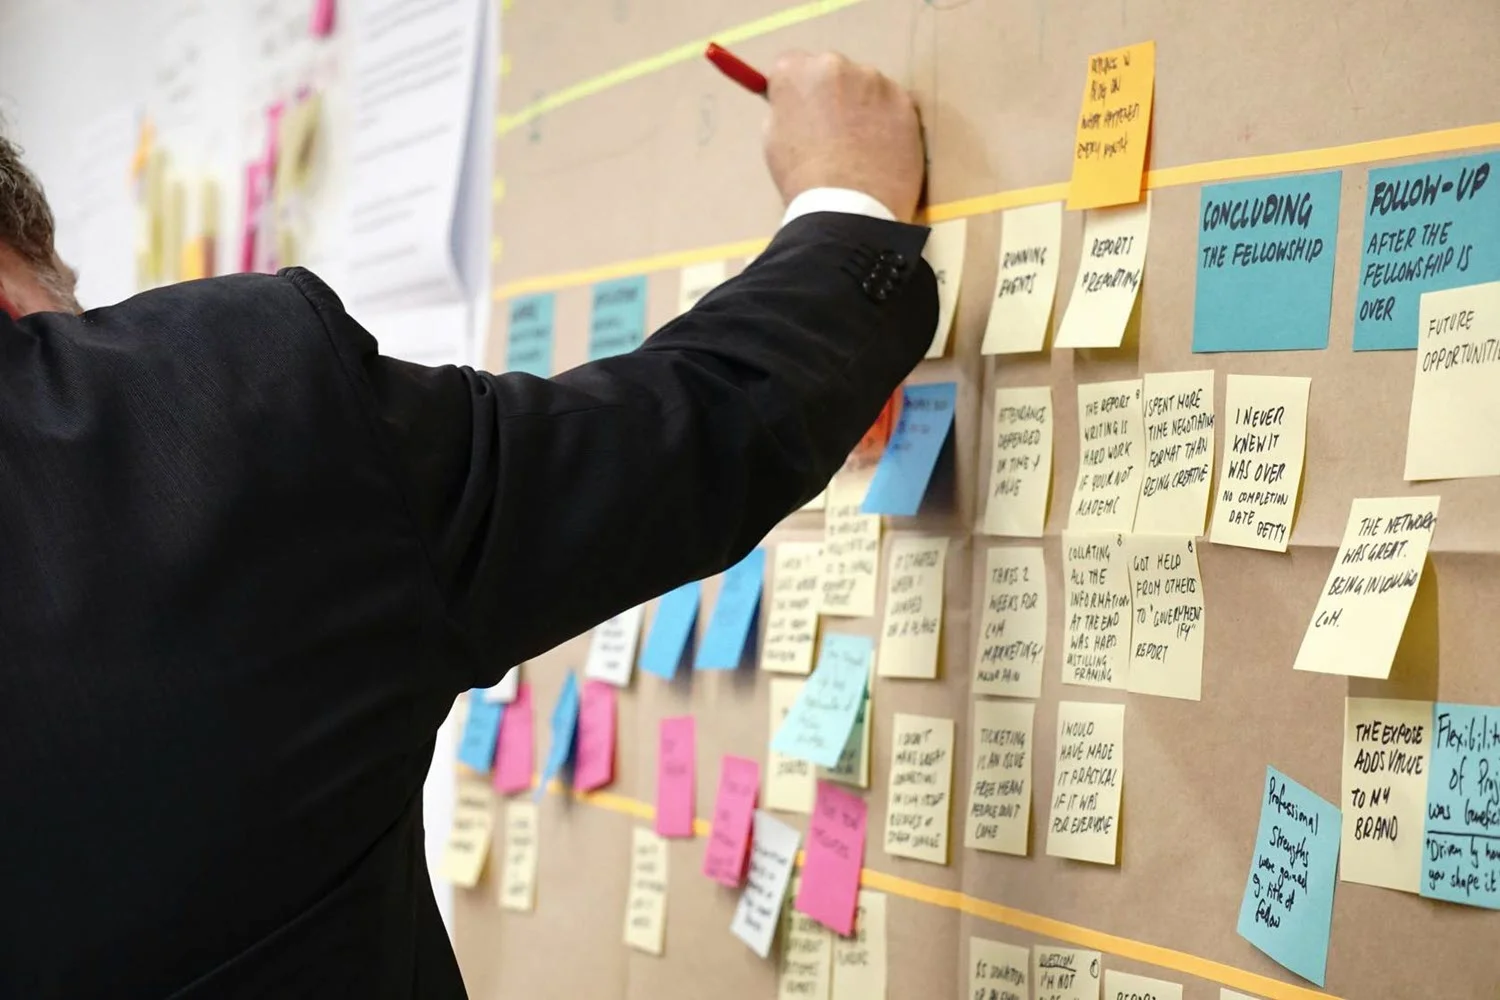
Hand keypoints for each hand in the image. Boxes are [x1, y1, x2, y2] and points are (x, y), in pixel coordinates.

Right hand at [763, 51, 924, 222]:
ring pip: (867, 87)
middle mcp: (836, 64)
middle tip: (834, 132)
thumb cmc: (803, 180)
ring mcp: (875, 81)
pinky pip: (893, 106)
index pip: (792, 65)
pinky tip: (882, 152)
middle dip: (833, 94)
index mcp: (795, 71)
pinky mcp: (905, 102)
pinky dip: (889, 122)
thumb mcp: (773, 140)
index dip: (798, 91)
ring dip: (863, 107)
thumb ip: (785, 110)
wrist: (848, 209)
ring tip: (861, 148)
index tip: (803, 111)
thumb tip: (796, 105)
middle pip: (833, 72)